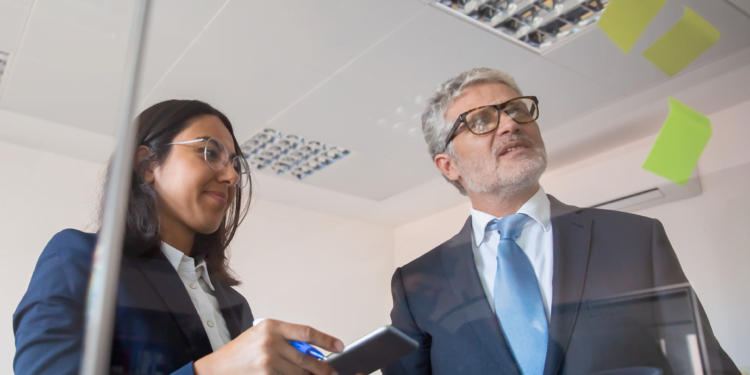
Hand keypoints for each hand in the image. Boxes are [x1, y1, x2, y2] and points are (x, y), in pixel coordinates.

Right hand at [193, 319, 343, 374]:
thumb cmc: (239, 351)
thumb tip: (311, 350)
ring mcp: (268, 361)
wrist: (217, 368)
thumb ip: (285, 339)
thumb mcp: (261, 334)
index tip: (339, 346)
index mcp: (272, 326)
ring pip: (299, 373)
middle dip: (322, 367)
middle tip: (330, 371)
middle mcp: (271, 342)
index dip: (326, 340)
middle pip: (307, 358)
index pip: (307, 332)